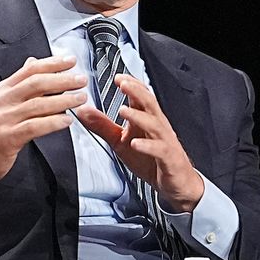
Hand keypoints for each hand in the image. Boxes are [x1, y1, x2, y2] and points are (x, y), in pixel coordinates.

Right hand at [0, 56, 86, 186]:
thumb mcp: (2, 102)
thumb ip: (20, 83)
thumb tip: (33, 62)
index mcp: (3, 90)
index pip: (30, 70)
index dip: (52, 63)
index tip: (70, 61)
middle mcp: (3, 101)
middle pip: (36, 83)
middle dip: (62, 80)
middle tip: (80, 80)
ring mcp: (4, 119)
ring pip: (38, 104)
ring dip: (63, 101)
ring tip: (79, 99)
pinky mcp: (8, 138)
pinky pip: (34, 126)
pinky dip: (53, 122)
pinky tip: (66, 121)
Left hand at [75, 74, 204, 210]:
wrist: (175, 182)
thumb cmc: (151, 159)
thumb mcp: (121, 141)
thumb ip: (102, 126)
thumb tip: (84, 112)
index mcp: (147, 120)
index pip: (142, 96)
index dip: (132, 85)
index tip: (118, 77)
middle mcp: (158, 127)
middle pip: (149, 104)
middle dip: (137, 92)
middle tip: (123, 84)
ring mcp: (164, 141)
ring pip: (155, 124)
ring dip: (139, 117)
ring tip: (123, 111)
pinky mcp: (168, 158)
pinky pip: (159, 149)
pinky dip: (147, 145)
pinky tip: (136, 144)